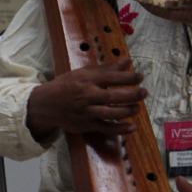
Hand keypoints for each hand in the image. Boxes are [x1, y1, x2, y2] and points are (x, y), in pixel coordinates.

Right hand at [25, 58, 146, 140]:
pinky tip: (132, 127)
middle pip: (113, 96)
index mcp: (86, 80)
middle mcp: (86, 95)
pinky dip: (120, 129)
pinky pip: (106, 128)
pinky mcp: (86, 125)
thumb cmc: (67, 86)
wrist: (46, 105)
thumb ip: (107, 69)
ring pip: (111, 113)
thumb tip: (128, 61)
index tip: (140, 76)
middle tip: (144, 92)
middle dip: (132, 94)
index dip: (128, 77)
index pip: (111, 77)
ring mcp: (86, 111)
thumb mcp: (83, 73)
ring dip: (127, 111)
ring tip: (137, 108)